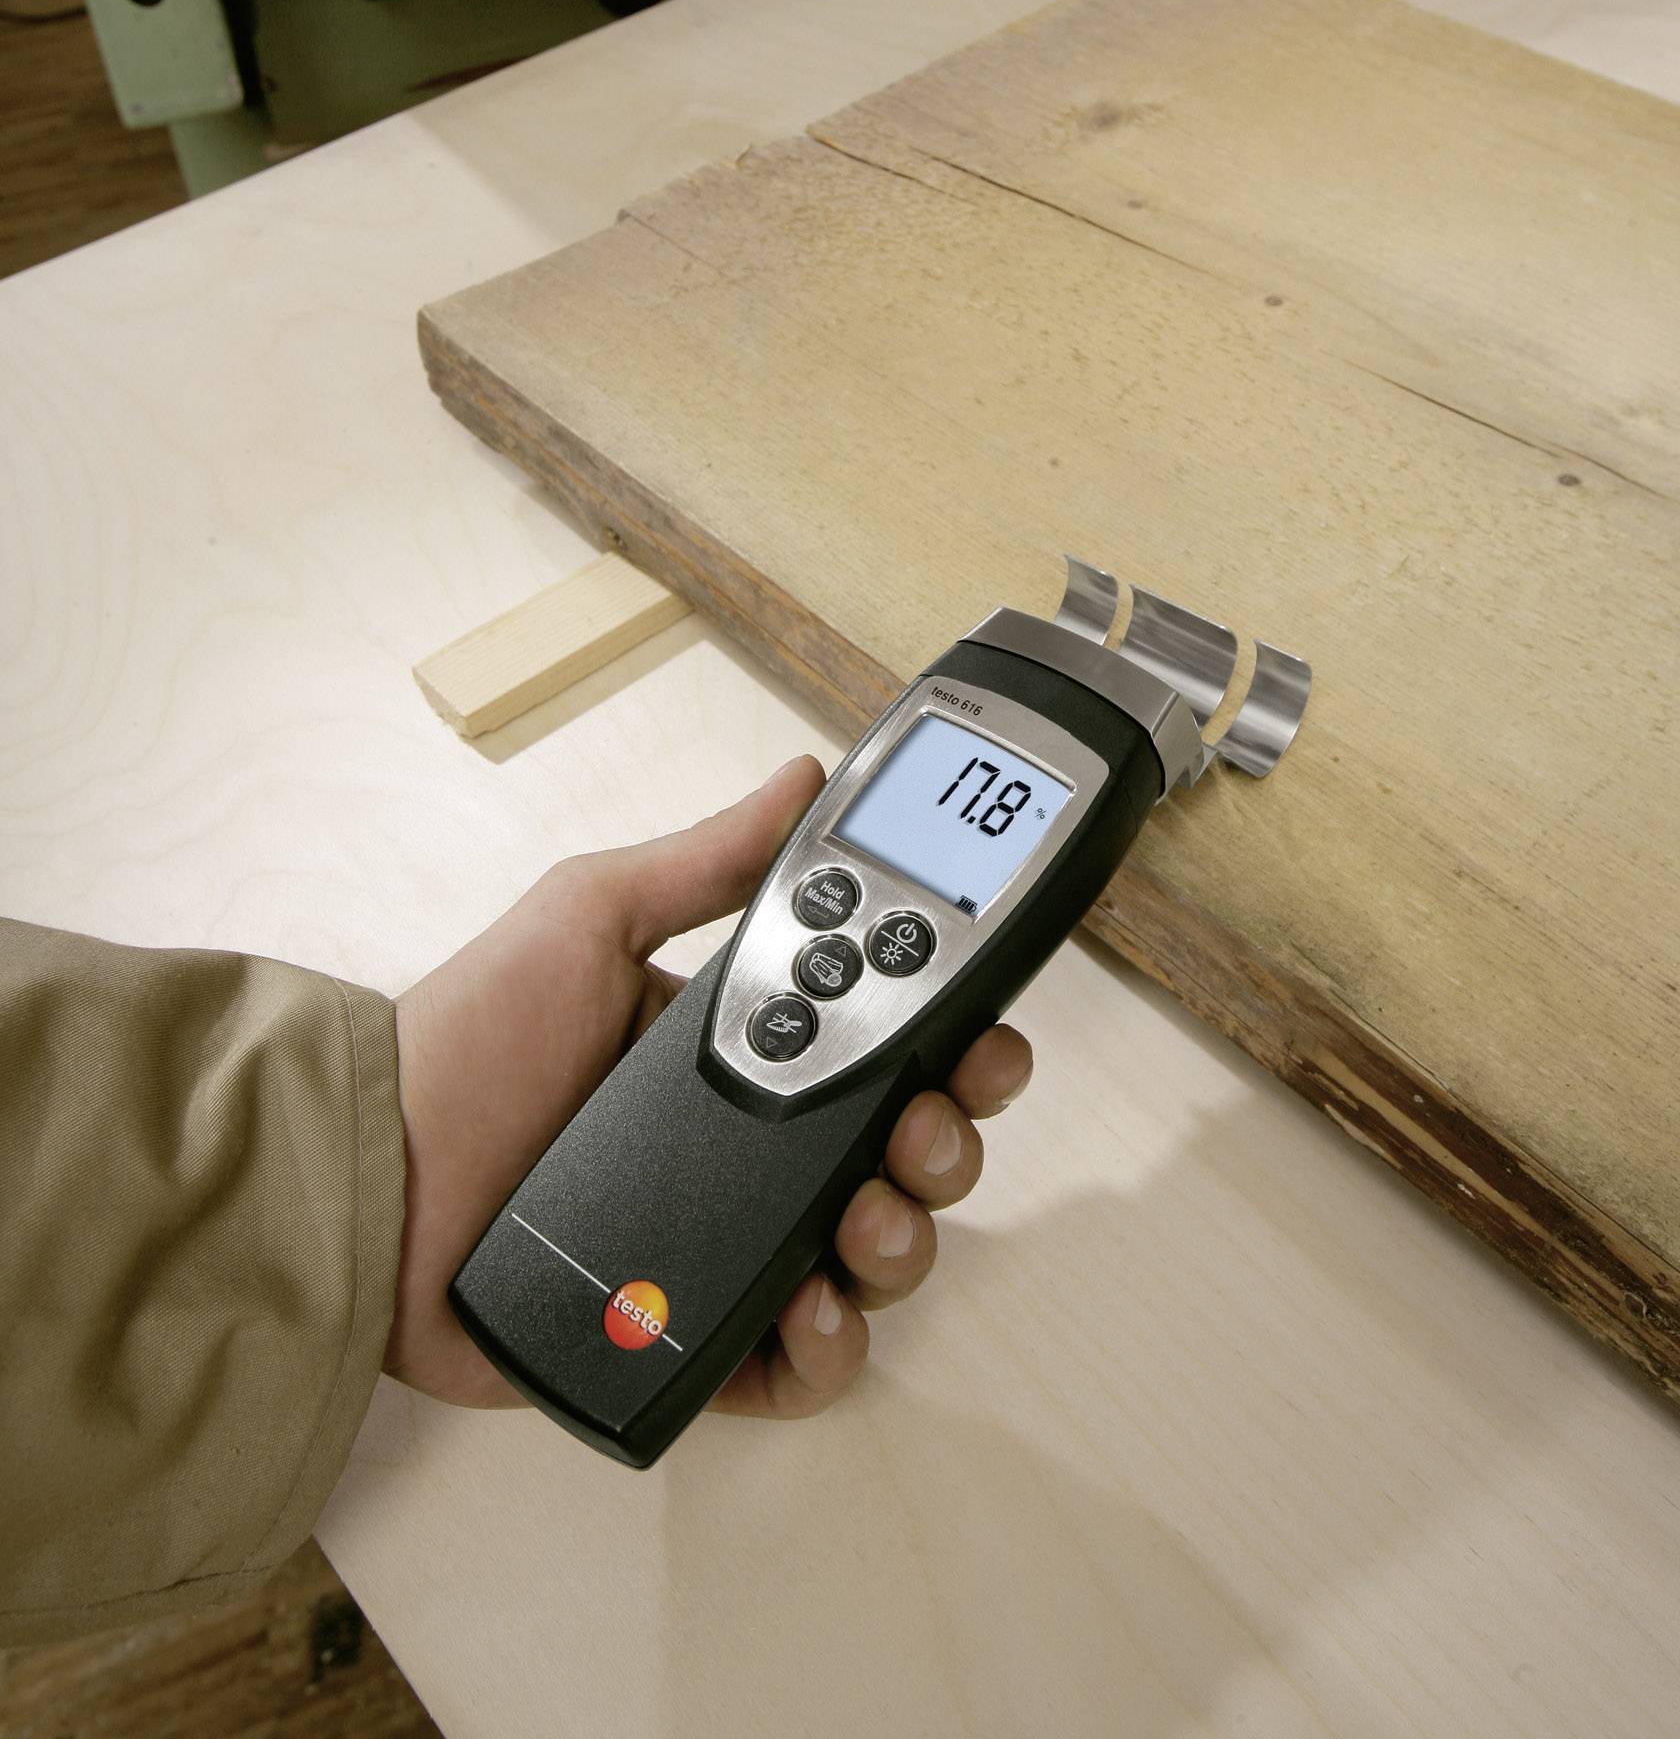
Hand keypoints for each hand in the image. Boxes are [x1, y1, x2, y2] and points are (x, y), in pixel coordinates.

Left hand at [386, 755, 1031, 1418]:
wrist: (364, 1177)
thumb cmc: (463, 1040)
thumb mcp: (588, 919)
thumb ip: (705, 861)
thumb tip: (804, 777)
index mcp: (735, 1053)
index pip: (883, 1050)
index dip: (954, 1052)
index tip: (985, 1041)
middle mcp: (746, 1151)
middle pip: (899, 1161)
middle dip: (945, 1149)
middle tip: (924, 1133)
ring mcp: (720, 1250)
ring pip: (867, 1263)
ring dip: (901, 1245)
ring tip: (864, 1225)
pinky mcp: (688, 1343)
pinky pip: (791, 1367)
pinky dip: (826, 1350)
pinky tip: (813, 1309)